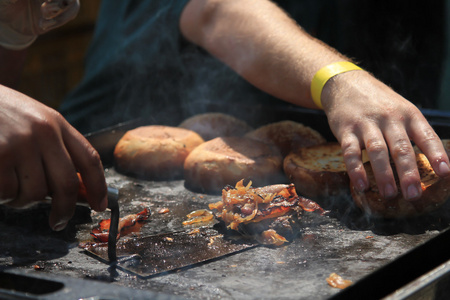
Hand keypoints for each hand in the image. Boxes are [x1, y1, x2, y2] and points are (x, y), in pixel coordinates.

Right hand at [0, 85, 106, 229]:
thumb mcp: (34, 121)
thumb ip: (54, 149)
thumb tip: (75, 189)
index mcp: (56, 123)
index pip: (89, 159)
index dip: (99, 186)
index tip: (101, 205)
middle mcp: (43, 132)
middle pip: (67, 184)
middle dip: (65, 210)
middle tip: (58, 221)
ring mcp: (19, 143)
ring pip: (35, 194)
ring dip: (22, 200)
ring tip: (10, 184)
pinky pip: (7, 193)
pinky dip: (2, 196)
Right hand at [322, 70, 449, 199]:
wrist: (346, 83)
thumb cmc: (379, 103)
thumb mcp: (402, 109)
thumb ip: (414, 133)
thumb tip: (433, 163)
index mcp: (408, 115)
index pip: (426, 136)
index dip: (436, 154)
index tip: (445, 173)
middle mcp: (390, 118)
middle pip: (401, 148)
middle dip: (408, 173)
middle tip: (413, 194)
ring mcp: (367, 124)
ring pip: (377, 151)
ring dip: (384, 174)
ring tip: (389, 194)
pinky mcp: (346, 129)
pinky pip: (351, 152)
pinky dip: (356, 170)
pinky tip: (361, 185)